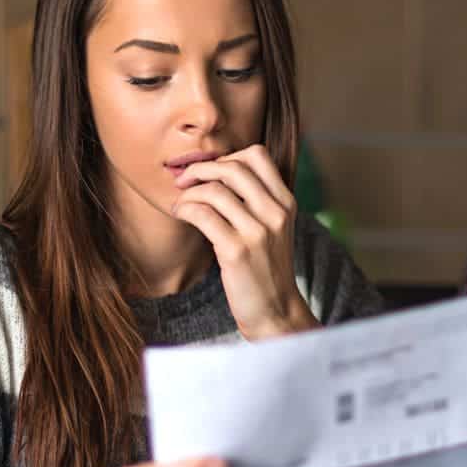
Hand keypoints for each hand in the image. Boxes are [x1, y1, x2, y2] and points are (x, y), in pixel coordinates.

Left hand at [172, 144, 318, 339]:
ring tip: (181, 204)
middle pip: (233, 167)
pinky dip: (185, 209)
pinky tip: (181, 215)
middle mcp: (275, 213)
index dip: (228, 156)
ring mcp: (258, 232)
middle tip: (185, 181)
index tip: (211, 173)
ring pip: (214, 190)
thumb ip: (258, 201)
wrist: (276, 311)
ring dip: (189, 193)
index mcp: (286, 203)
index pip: (258, 155)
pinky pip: (202, 214)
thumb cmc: (266, 269)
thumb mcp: (274, 229)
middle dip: (201, 169)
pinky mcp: (236, 251)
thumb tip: (218, 172)